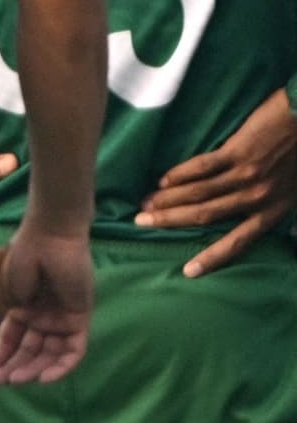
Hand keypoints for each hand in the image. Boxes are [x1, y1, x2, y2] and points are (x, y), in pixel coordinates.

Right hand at [0, 224, 92, 385]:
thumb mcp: (7, 293)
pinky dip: (61, 366)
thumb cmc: (24, 259)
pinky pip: (73, 350)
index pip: (11, 341)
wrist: (50, 238)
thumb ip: (3, 320)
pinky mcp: (79, 319)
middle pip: (29, 351)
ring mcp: (61, 319)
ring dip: (33, 369)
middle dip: (13, 368)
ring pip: (49, 355)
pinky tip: (43, 377)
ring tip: (15, 380)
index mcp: (23, 309)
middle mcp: (43, 318)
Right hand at [135, 87, 296, 276]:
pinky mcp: (239, 151)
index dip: (212, 257)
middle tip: (142, 223)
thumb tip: (252, 220)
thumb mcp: (296, 190)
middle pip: (207, 215)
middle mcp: (259, 197)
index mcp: (274, 211)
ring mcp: (247, 174)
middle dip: (171, 221)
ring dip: (169, 199)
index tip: (188, 271)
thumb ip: (275, 206)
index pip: (239, 242)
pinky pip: (202, 166)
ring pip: (200, 193)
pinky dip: (180, 174)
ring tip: (145, 204)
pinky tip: (163, 179)